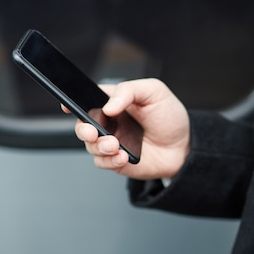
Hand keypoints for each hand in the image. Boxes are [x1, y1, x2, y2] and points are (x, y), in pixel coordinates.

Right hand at [67, 78, 189, 179]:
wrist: (184, 147)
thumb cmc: (170, 117)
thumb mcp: (154, 92)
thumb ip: (129, 91)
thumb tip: (108, 106)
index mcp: (114, 102)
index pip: (87, 99)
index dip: (74, 102)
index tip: (68, 106)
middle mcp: (109, 123)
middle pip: (82, 125)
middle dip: (83, 129)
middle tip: (93, 132)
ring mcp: (111, 142)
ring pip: (90, 146)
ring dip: (100, 146)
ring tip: (116, 145)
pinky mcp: (116, 161)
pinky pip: (102, 162)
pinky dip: (110, 160)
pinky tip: (122, 157)